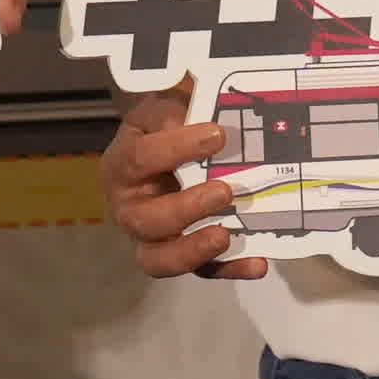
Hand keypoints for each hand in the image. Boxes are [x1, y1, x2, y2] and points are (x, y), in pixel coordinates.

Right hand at [101, 79, 259, 281]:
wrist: (163, 144)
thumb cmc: (162, 125)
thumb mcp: (162, 108)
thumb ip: (173, 111)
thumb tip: (203, 124)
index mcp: (122, 166)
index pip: (140, 159)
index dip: (177, 149)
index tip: (217, 136)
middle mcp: (129, 207)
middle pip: (145, 220)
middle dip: (185, 209)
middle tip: (224, 190)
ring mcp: (152, 237)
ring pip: (159, 259)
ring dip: (193, 250)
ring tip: (224, 235)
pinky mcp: (181, 253)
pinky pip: (201, 271)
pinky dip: (228, 269)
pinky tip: (256, 263)